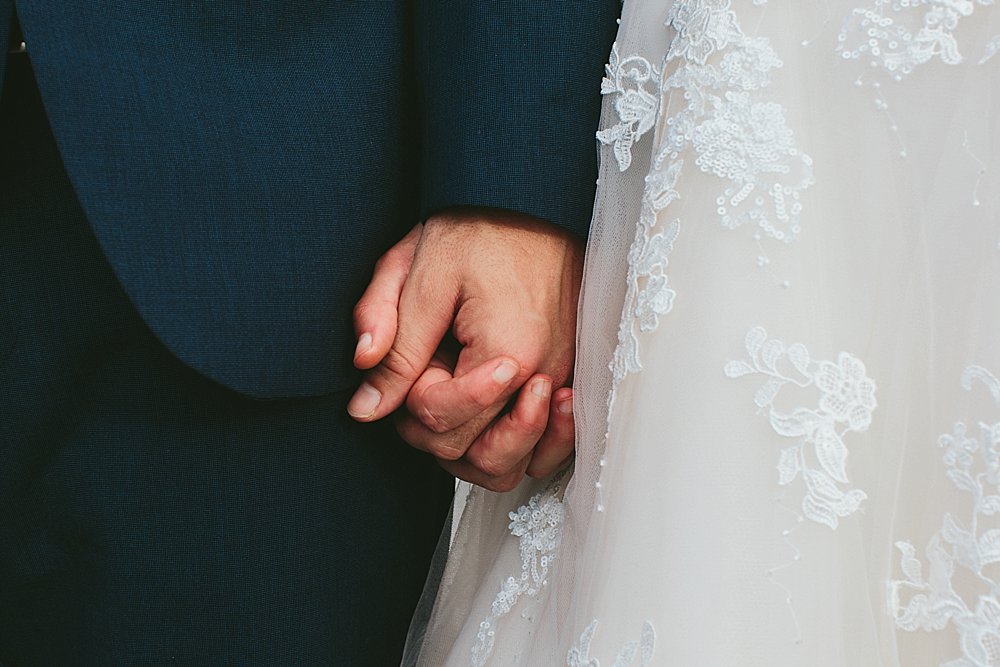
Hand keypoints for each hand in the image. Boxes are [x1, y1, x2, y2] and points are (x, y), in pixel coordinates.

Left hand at [348, 209, 581, 489]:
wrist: (536, 205)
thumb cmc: (480, 230)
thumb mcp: (420, 274)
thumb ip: (393, 342)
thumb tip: (365, 408)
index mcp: (506, 354)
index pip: (440, 421)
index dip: (410, 396)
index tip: (421, 348)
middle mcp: (544, 380)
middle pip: (473, 455)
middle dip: (434, 425)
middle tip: (430, 372)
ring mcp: (564, 386)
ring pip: (509, 467)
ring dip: (469, 448)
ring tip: (455, 399)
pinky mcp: (571, 384)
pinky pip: (545, 450)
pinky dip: (513, 449)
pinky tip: (491, 417)